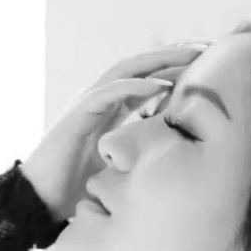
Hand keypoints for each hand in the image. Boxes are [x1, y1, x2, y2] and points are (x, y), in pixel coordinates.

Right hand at [19, 38, 215, 221]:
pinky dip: (137, 86)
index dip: (176, 71)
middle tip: (207, 49)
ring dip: (160, 60)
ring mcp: (88, 104)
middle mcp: (101, 101)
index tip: (208, 68)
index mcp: (112, 112)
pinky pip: (110, 92)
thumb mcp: (121, 171)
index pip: (147, 82)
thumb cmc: (78, 190)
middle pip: (141, 68)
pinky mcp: (78, 114)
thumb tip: (173, 167)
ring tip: (191, 56)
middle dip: (174, 55)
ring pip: (128, 70)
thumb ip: (140, 157)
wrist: (42, 201)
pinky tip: (162, 84)